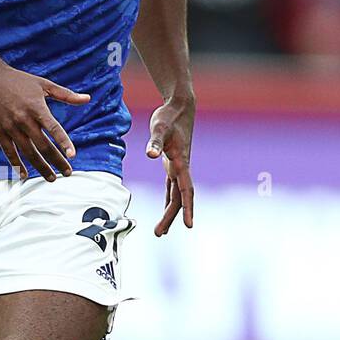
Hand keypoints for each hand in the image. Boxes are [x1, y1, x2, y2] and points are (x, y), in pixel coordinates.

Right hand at [0, 61, 89, 180]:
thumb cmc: (20, 80)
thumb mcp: (44, 84)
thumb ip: (66, 95)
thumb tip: (88, 98)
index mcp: (37, 108)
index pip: (53, 128)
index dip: (63, 142)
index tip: (72, 155)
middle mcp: (24, 119)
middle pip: (43, 145)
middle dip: (56, 161)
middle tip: (68, 173)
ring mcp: (10, 126)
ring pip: (28, 152)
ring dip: (40, 167)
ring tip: (51, 178)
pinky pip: (9, 151)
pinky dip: (16, 164)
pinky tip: (24, 174)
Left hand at [146, 97, 194, 235]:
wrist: (179, 106)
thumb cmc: (169, 116)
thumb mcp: (159, 127)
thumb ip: (154, 141)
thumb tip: (150, 154)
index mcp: (181, 162)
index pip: (186, 190)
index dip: (188, 208)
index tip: (189, 225)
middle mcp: (181, 168)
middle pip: (179, 198)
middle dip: (171, 217)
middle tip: (158, 234)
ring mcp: (178, 166)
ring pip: (176, 195)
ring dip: (170, 212)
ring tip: (160, 231)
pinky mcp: (172, 163)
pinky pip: (172, 187)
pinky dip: (169, 199)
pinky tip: (166, 210)